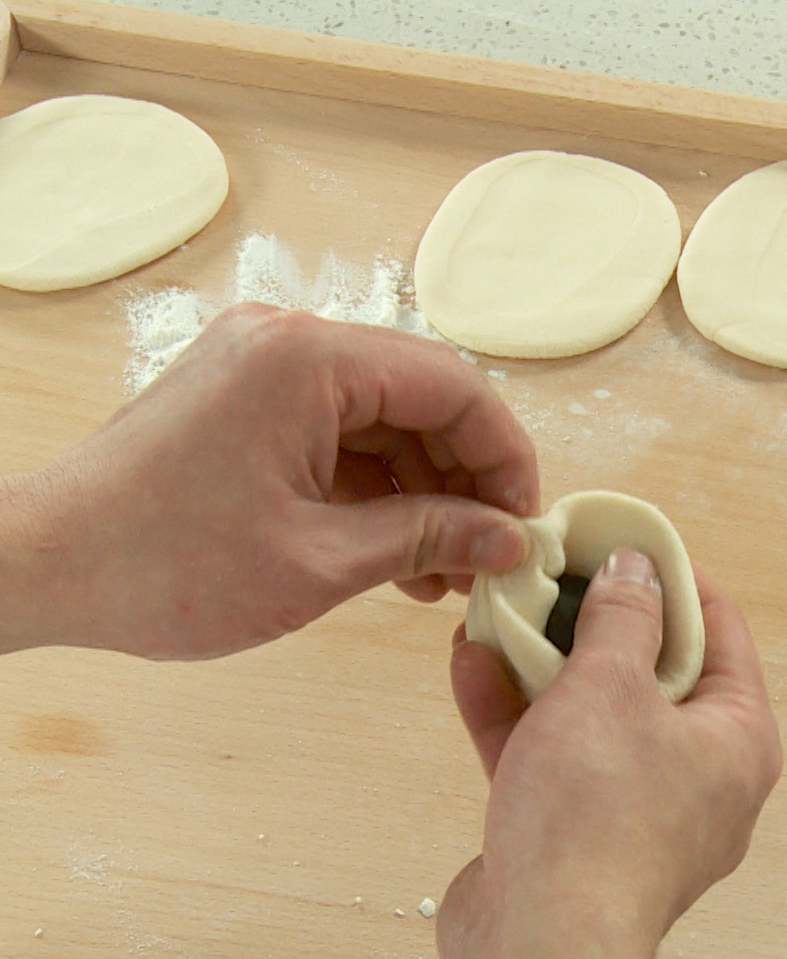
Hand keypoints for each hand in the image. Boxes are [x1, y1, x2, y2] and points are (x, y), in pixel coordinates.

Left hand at [0, 304, 537, 657]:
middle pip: (421, 397)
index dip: (504, 456)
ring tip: (440, 572)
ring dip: (420, 490)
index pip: (455, 386)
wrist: (41, 566)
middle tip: (486, 555)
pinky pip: (335, 431)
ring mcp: (259, 365)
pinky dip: (372, 487)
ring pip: (381, 418)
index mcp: (309, 360)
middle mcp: (287, 342)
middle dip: (464, 479)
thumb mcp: (321, 561)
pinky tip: (392, 552)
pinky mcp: (241, 397)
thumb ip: (429, 539)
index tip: (522, 523)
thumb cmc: (162, 564)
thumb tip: (509, 542)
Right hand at [436, 554, 781, 958]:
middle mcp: (699, 777)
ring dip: (544, 664)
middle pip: (653, 674)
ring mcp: (637, 811)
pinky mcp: (577, 837)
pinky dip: (517, 715)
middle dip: (595, 621)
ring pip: (594, 716)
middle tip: (558, 571)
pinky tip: (473, 664)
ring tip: (503, 609)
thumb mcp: (609, 687)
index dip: (675, 580)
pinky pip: (553, 759)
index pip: (720, 633)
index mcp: (738, 740)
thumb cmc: (595, 820)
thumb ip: (622, 620)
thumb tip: (635, 571)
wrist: (538, 945)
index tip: (631, 541)